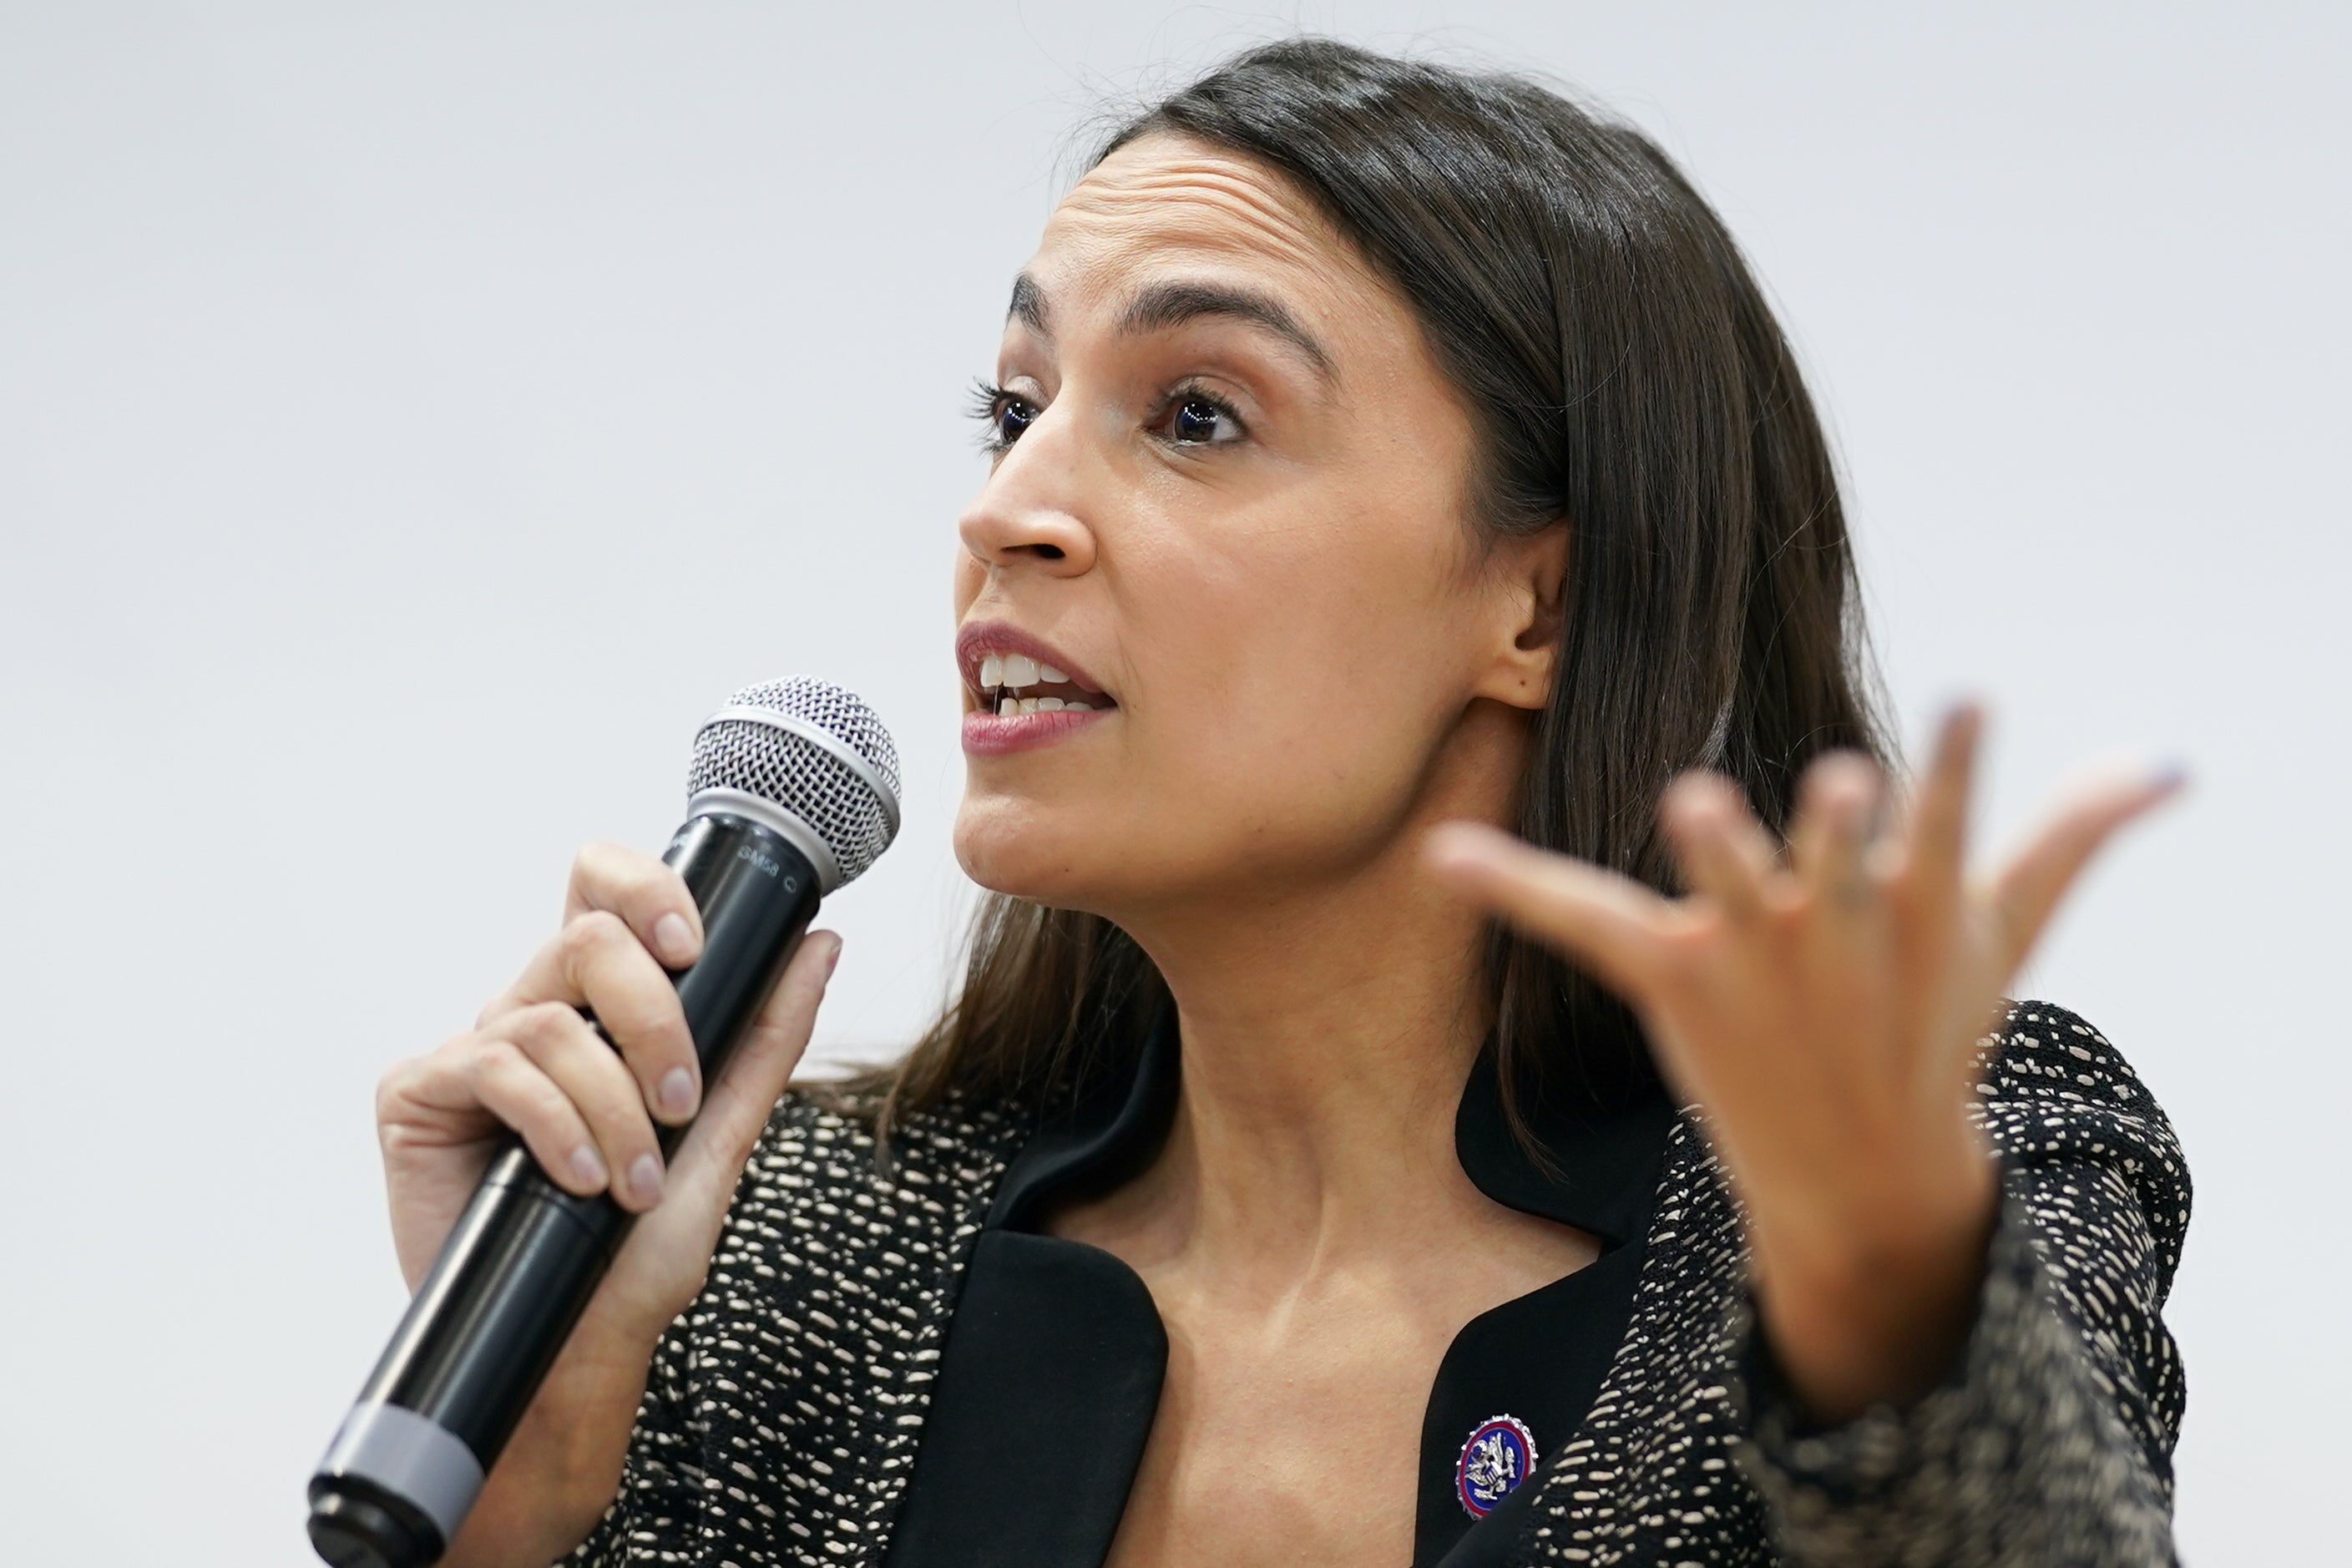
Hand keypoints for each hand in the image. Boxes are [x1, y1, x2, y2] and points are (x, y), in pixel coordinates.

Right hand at [373, 842, 840, 1564]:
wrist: (577, 1349)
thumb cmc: (637, 1254)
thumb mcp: (723, 1135)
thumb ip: (765, 1037)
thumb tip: (819, 943)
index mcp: (599, 1010)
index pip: (603, 890)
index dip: (645, 884)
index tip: (695, 944)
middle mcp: (532, 1015)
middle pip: (586, 934)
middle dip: (654, 1017)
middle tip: (681, 1100)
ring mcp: (471, 1053)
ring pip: (550, 1015)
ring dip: (613, 1106)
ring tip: (633, 1182)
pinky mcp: (417, 1095)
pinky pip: (491, 1063)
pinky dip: (554, 1125)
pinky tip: (579, 1180)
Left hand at [1426, 706, 2180, 1422]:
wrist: (1865, 1167)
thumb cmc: (1932, 1027)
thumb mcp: (2005, 937)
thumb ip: (2068, 837)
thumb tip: (2164, 764)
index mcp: (1913, 906)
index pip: (1949, 825)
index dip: (1961, 767)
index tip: (1971, 700)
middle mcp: (1831, 926)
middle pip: (1833, 865)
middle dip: (1835, 832)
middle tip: (1839, 786)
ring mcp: (1748, 953)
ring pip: (1727, 889)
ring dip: (1717, 851)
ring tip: (1695, 801)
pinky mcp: (1669, 975)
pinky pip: (1578, 919)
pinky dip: (1513, 886)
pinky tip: (1442, 854)